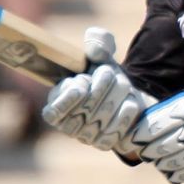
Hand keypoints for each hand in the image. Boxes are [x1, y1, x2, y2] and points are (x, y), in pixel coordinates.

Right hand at [41, 28, 155, 151]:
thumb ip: (97, 44)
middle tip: (110, 73)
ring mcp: (87, 137)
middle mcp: (68, 126)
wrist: (128, 94)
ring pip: (99, 122)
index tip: (82, 81)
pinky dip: (124, 116)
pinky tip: (130, 102)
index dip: (67, 98)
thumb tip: (94, 41)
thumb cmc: (105, 75)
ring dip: (114, 98)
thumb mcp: (102, 56)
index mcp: (56, 106)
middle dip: (99, 89)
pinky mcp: (106, 143)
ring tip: (123, 84)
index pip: (53, 113)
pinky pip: (113, 135)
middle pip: (82, 113)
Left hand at [131, 85, 183, 183]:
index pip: (171, 118)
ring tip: (157, 164)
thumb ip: (173, 109)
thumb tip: (144, 124)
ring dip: (169, 162)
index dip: (151, 130)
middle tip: (144, 154)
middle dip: (157, 148)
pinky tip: (172, 175)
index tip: (136, 139)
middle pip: (178, 138)